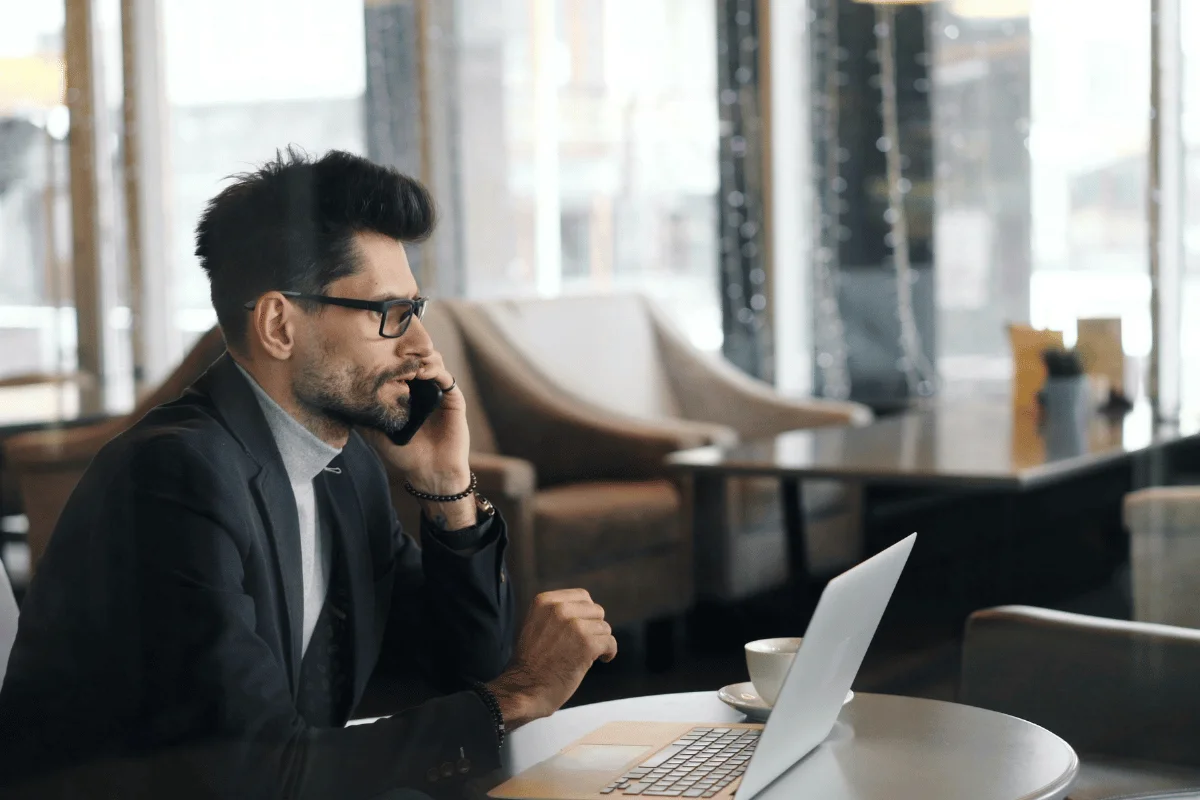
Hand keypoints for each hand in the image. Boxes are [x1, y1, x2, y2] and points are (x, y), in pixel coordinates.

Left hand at [360, 348, 474, 528]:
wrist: (430, 472)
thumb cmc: (404, 454)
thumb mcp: (375, 433)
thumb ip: (362, 416)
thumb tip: (340, 401)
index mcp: (406, 394)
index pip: (399, 366)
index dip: (390, 357)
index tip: (376, 352)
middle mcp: (422, 390)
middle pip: (416, 358)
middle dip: (406, 351)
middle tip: (392, 352)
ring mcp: (438, 392)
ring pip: (432, 362)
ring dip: (420, 358)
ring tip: (407, 364)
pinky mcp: (453, 398)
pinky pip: (446, 377)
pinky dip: (435, 369)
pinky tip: (422, 372)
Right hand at [487, 590, 617, 729]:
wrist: (524, 688)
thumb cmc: (530, 662)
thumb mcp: (536, 624)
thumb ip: (557, 613)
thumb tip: (585, 611)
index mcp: (545, 601)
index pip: (582, 596)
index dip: (586, 613)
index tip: (583, 628)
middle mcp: (560, 608)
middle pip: (596, 610)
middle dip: (594, 627)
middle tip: (585, 644)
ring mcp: (574, 626)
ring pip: (604, 627)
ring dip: (600, 642)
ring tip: (588, 655)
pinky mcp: (587, 644)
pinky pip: (610, 642)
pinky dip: (609, 652)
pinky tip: (601, 660)